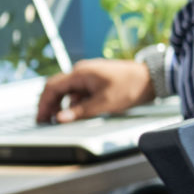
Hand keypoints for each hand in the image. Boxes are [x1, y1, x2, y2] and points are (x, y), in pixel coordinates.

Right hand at [37, 58, 153, 123]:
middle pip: (58, 88)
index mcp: (80, 73)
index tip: (41, 119)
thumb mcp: (105, 103)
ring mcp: (89, 76)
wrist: (152, 78)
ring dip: (67, 105)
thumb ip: (81, 111)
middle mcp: (81, 72)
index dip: (43, 104)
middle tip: (49, 122)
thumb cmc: (131, 86)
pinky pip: (81, 92)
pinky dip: (79, 103)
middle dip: (52, 105)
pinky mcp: (97, 81)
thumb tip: (60, 118)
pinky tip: (85, 112)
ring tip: (68, 119)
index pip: (52, 87)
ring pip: (70, 92)